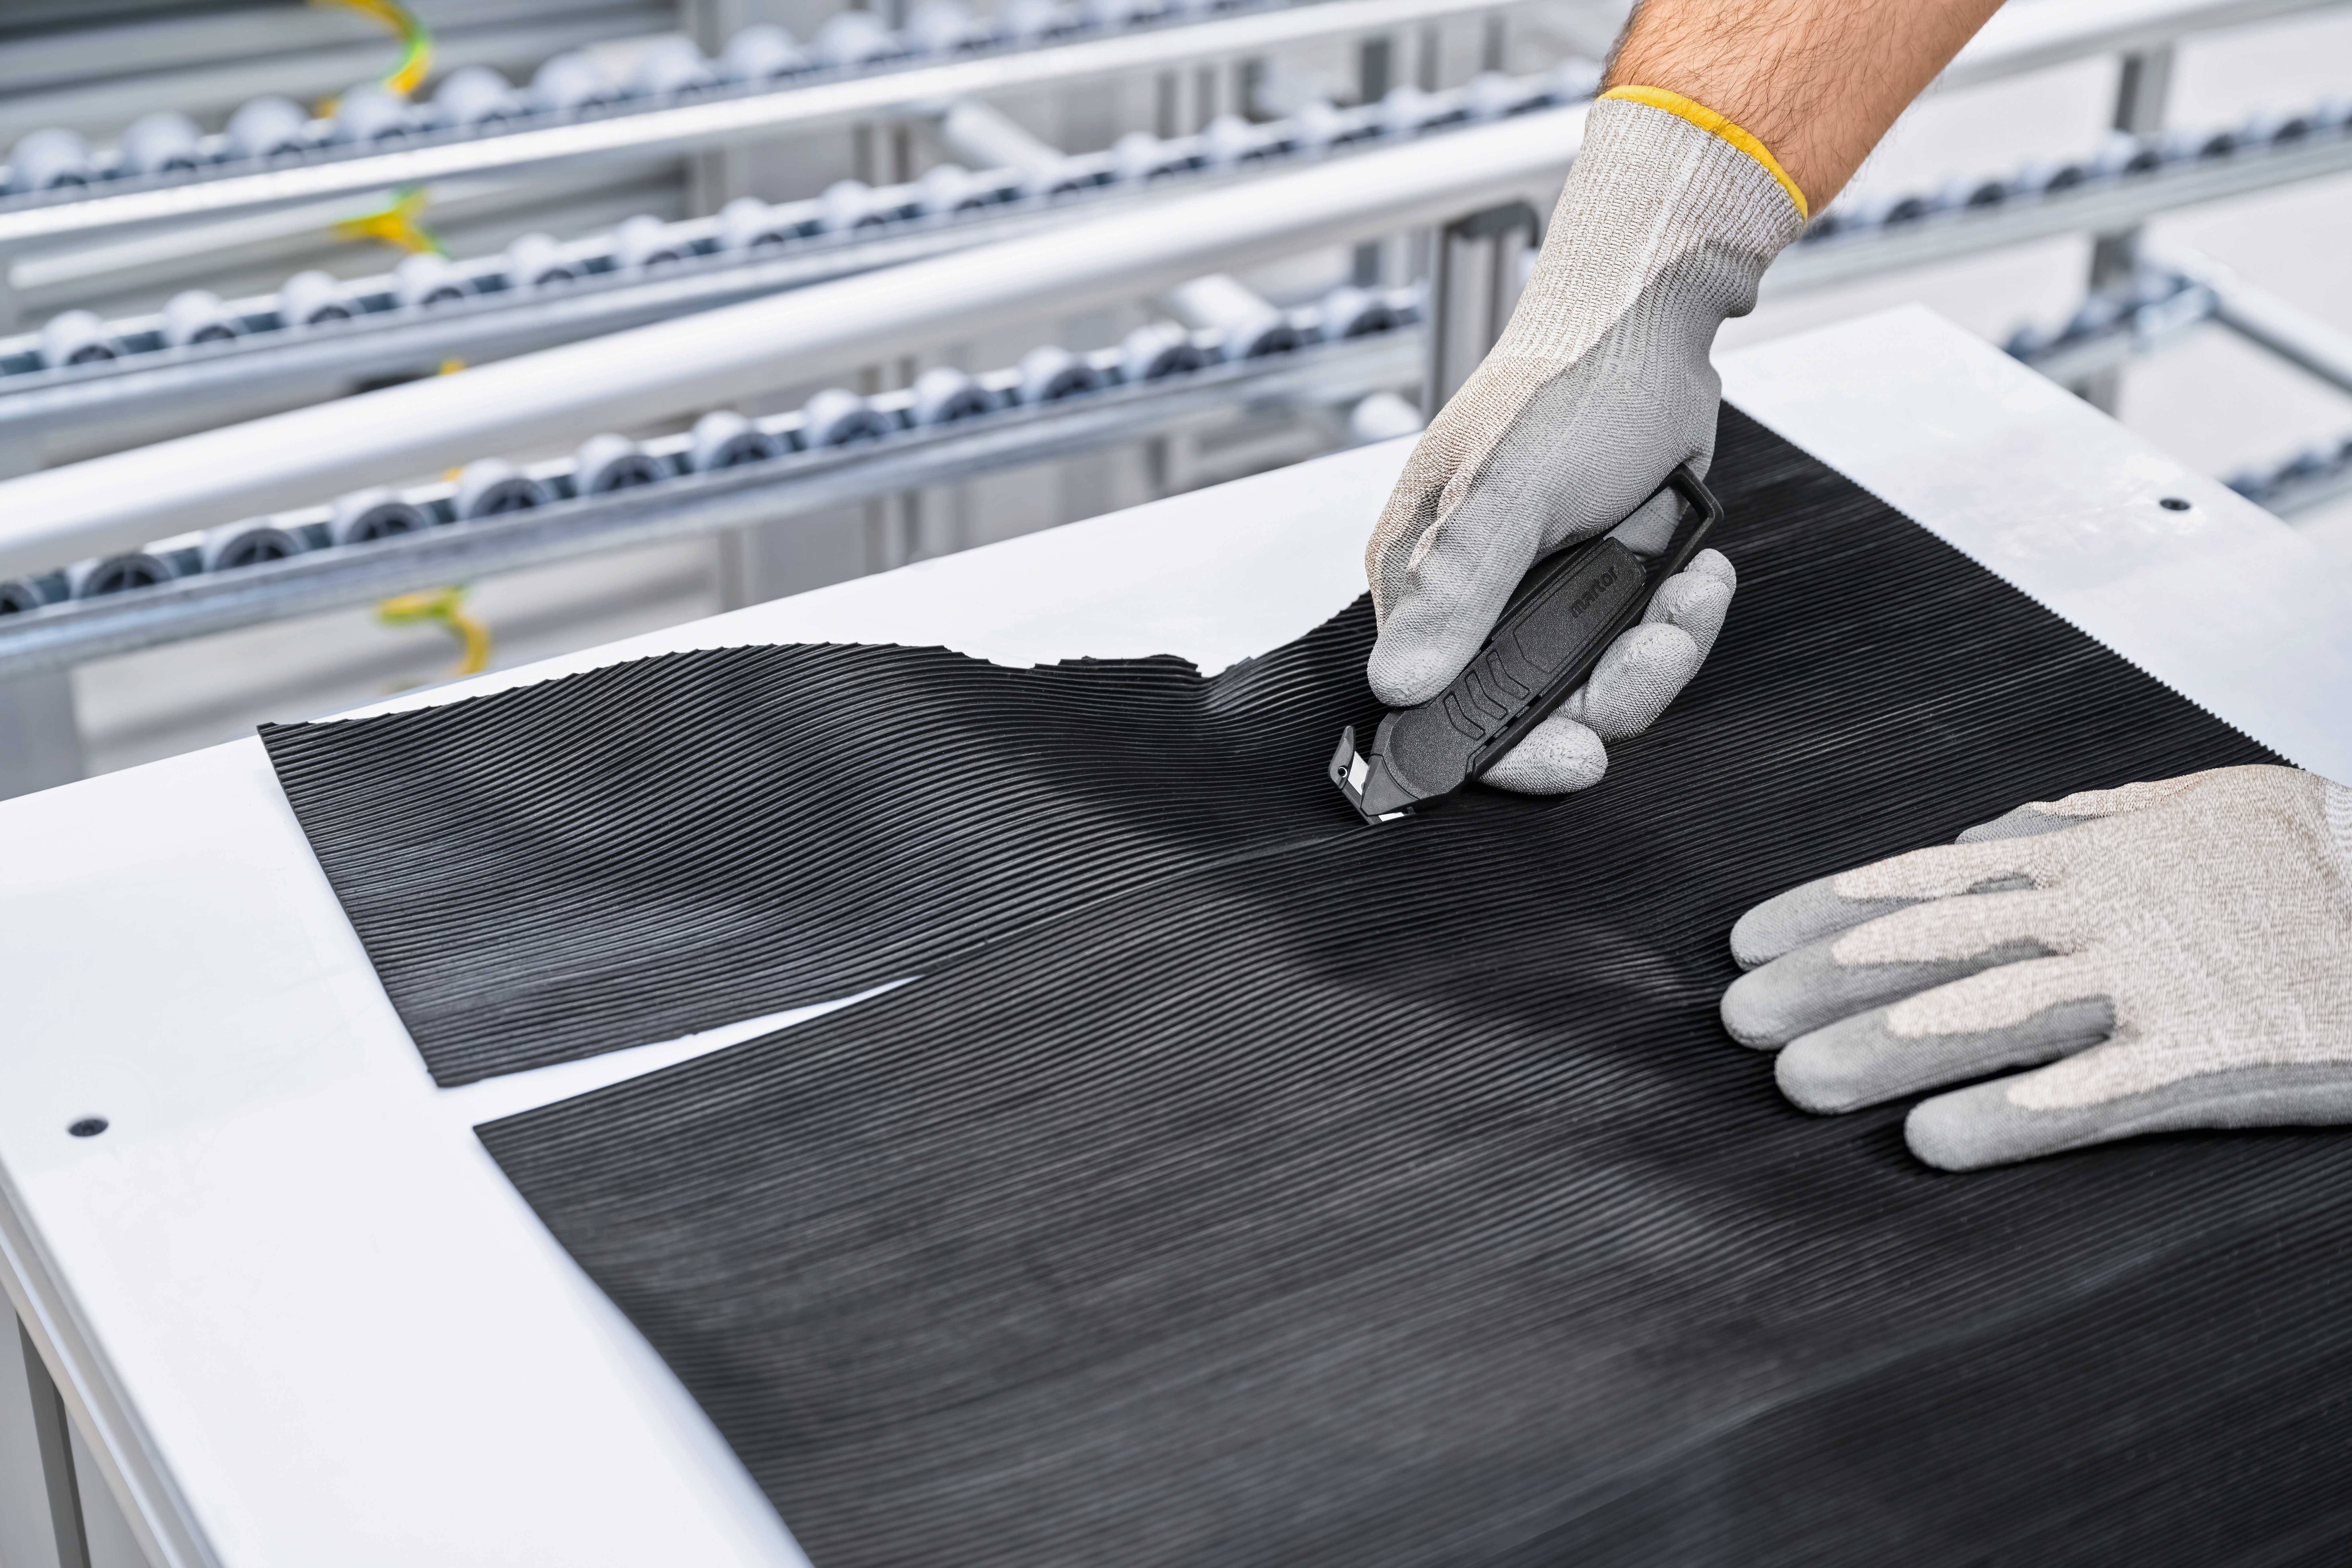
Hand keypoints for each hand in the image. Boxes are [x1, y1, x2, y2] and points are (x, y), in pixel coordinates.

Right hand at [1363, 92, 1804, 791]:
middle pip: (1532, 708)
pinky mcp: (1597, 583)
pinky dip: (1680, 619)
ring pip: (1596, 683)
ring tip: (1695, 591)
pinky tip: (1701, 571)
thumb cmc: (1569, 386)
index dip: (1511, 749)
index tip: (1581, 758)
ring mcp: (1539, 594)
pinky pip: (1637, 644)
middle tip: (1663, 642)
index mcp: (1422, 581)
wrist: (1647, 322)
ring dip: (1660, 651)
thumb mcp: (1511, 490)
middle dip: (1611, 690)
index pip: (1440, 709)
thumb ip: (1459, 590)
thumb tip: (1397, 684)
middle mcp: (1472, 601)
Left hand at [1721, 765, 2351, 1169]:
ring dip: (1886, 1049)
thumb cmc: (2301, 862)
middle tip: (1738, 1023)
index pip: (1922, 881)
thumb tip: (1967, 846)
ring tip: (1797, 1083)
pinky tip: (1934, 1142)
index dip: (1826, 912)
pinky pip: (2096, 1093)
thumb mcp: (2179, 815)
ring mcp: (2156, 980)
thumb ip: (2068, 827)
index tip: (1747, 944)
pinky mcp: (2214, 1054)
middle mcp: (2101, 910)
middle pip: (1933, 947)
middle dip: (1826, 984)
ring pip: (1991, 1014)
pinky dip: (2012, 1116)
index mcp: (2085, 855)